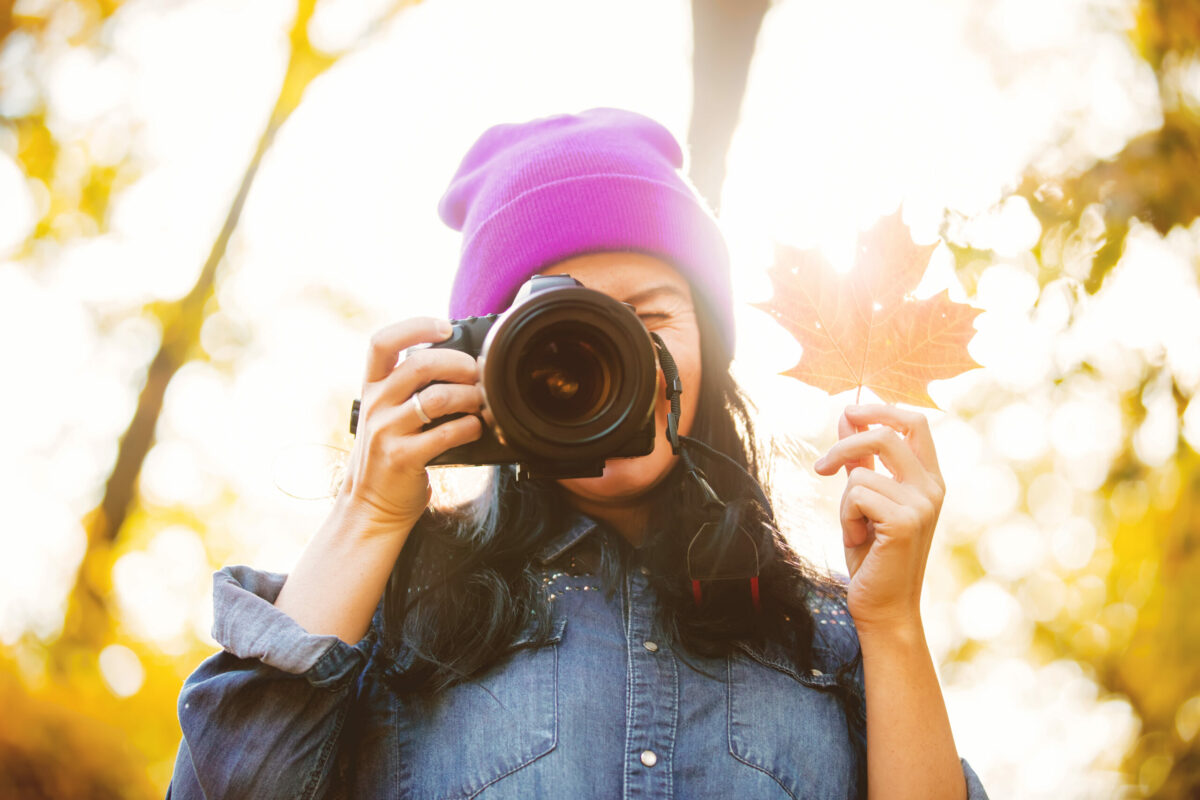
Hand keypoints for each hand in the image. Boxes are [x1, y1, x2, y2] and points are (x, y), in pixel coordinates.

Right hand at [340, 317, 484, 528]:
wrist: (371, 504)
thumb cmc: (391, 452)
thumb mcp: (388, 413)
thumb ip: (408, 389)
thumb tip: (459, 362)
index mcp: (372, 387)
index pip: (381, 342)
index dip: (414, 327)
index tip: (444, 327)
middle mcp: (375, 405)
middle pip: (420, 365)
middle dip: (458, 364)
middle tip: (476, 372)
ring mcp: (385, 432)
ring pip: (437, 398)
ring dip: (469, 396)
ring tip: (480, 403)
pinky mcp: (402, 457)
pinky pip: (446, 434)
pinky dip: (469, 427)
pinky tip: (475, 428)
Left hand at [812, 404, 945, 630]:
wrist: (883, 606)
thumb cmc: (873, 554)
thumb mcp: (866, 500)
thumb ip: (861, 460)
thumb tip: (848, 416)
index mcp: (929, 479)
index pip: (916, 422)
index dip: (881, 409)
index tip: (849, 412)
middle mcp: (932, 488)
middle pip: (887, 434)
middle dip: (846, 443)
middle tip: (822, 466)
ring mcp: (922, 504)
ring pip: (861, 474)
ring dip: (845, 502)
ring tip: (856, 528)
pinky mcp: (905, 521)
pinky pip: (856, 495)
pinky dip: (846, 517)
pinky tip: (859, 540)